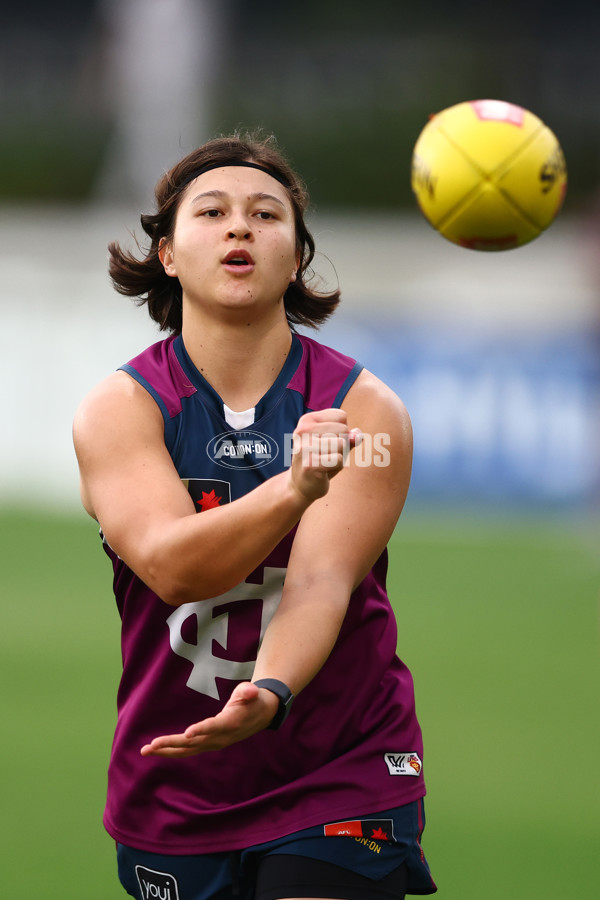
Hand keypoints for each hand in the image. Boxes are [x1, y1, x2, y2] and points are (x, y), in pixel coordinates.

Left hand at [139, 682, 278, 757]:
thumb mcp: (253, 693)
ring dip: (166, 750)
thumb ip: (249, 692)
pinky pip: (188, 750)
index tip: (187, 733)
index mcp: (231, 723)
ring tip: (146, 750)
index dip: (201, 730)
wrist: (260, 716)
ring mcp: (213, 743)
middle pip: (194, 743)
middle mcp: (220, 738)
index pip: (214, 727)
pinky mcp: (208, 744)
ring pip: (187, 750)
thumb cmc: (253, 700)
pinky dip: (172, 751)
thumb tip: (252, 690)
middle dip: (171, 744)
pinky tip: (157, 750)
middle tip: (151, 745)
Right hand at [290, 409, 362, 502]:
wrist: (300, 485)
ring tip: (325, 462)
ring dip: (339, 456)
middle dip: (342, 445)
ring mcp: (304, 447)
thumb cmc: (321, 460)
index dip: (342, 431)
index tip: (327, 442)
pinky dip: (337, 467)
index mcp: (307, 420)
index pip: (341, 416)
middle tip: (326, 455)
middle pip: (343, 429)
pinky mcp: (309, 464)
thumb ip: (350, 437)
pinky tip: (324, 471)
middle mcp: (303, 430)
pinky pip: (338, 460)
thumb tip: (358, 435)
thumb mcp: (337, 444)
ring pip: (342, 444)